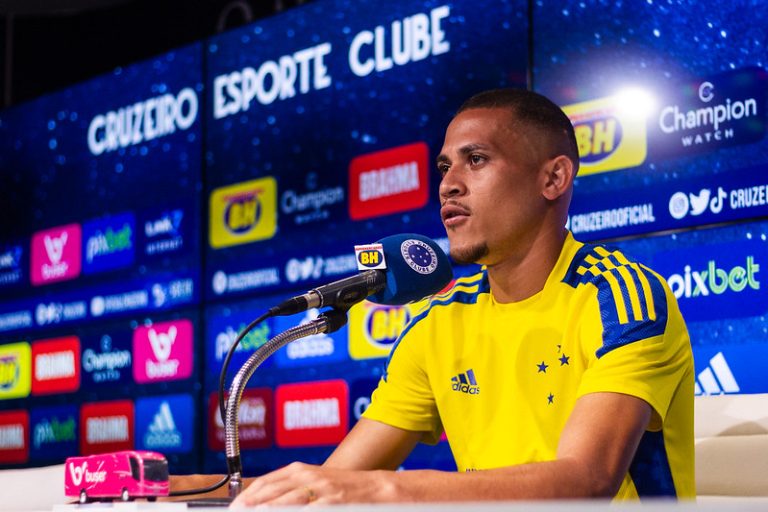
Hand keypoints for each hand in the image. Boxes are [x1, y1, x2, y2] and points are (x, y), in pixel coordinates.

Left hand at [230, 462, 391, 506]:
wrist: (376, 489)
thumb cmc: (342, 488)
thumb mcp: (314, 482)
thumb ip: (289, 489)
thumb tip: (262, 503)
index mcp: (300, 469)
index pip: (265, 483)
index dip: (246, 497)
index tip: (234, 508)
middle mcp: (308, 477)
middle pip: (271, 494)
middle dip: (251, 507)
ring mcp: (321, 491)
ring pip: (286, 504)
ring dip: (268, 511)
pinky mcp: (334, 503)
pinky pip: (310, 510)